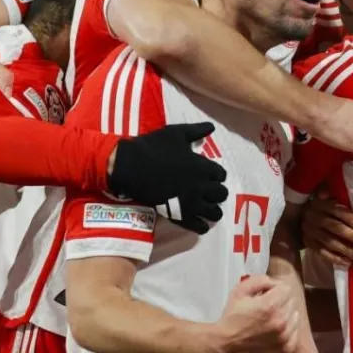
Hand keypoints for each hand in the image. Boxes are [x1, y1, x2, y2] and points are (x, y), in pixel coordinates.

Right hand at [108, 122, 227, 232]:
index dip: (217, 175)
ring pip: (214, 212)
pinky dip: (202, 226)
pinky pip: (198, 226)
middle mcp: (201, 186)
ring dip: (213, 210)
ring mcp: (191, 202)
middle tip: (211, 192)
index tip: (211, 175)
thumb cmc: (154, 147)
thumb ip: (197, 131)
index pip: (221, 174)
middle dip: (218, 192)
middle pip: (221, 194)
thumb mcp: (177, 133)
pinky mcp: (179, 215)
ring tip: (209, 209)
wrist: (131, 165)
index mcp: (203, 166)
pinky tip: (201, 224)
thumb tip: (212, 127)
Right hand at [212, 275, 298, 352]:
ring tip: (270, 320)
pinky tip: (274, 331)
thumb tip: (274, 282)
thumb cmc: (232, 317)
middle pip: (291, 302)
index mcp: (270, 306)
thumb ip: (260, 280)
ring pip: (295, 317)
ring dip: (285, 315)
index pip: (286, 288)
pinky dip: (287, 331)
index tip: (265, 294)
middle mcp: (280, 321)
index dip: (274, 289)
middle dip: (280, 301)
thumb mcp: (240, 290)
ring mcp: (284, 337)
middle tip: (266, 307)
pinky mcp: (286, 349)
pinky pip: (295, 333)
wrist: (225, 345)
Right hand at [302, 193, 352, 265]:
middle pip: (335, 228)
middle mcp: (314, 217)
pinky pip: (323, 253)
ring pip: (330, 242)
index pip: (338, 211)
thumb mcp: (328, 198)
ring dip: (347, 250)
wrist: (300, 216)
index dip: (351, 220)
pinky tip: (348, 262)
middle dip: (352, 236)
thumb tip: (343, 196)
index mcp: (321, 204)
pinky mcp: (308, 243)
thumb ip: (337, 197)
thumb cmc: (323, 207)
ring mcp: (310, 232)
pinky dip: (336, 258)